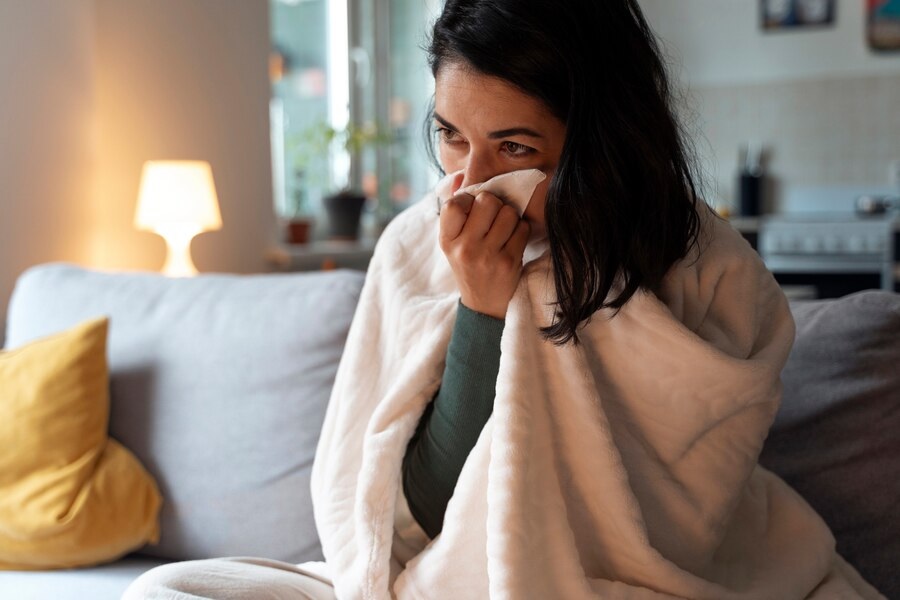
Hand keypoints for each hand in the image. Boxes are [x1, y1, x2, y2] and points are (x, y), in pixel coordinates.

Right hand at [439, 184, 530, 319]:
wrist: (484, 306)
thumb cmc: (469, 266)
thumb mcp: (453, 242)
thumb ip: (454, 210)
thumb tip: (460, 177)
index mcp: (447, 240)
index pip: (455, 203)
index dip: (469, 199)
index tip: (473, 210)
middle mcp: (465, 248)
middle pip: (487, 201)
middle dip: (494, 205)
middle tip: (493, 218)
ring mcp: (487, 256)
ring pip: (508, 212)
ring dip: (510, 217)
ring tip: (504, 230)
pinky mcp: (509, 262)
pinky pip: (522, 228)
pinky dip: (521, 230)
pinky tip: (513, 241)